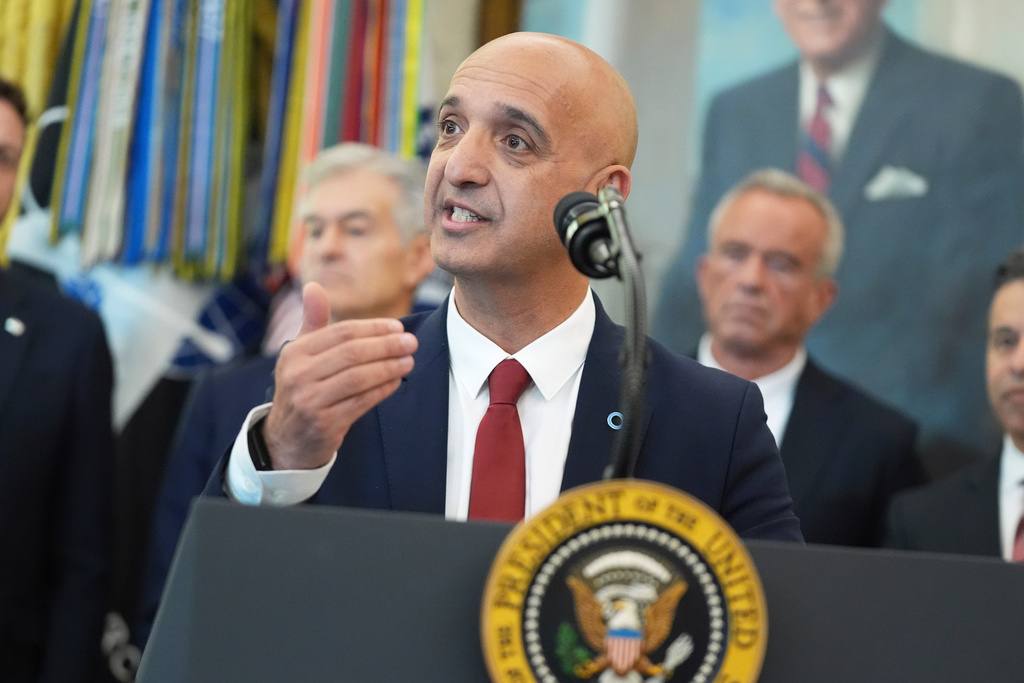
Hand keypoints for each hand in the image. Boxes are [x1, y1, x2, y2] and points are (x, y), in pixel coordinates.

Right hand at [262, 282, 417, 468]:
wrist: (286, 439)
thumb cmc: (302, 388)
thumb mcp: (301, 355)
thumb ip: (313, 322)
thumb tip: (314, 286)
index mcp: (294, 352)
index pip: (341, 333)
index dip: (373, 328)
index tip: (398, 326)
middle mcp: (298, 375)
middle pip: (351, 353)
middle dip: (386, 345)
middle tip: (411, 342)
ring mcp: (309, 401)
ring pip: (358, 378)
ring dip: (388, 367)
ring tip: (408, 360)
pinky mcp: (323, 424)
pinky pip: (361, 402)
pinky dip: (382, 390)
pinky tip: (396, 381)